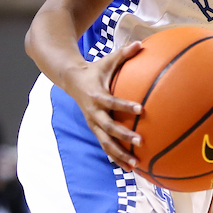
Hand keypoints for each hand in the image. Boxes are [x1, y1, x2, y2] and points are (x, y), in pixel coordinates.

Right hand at [61, 42, 143, 169]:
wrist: (70, 80)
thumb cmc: (94, 69)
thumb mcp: (107, 60)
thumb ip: (124, 54)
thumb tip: (141, 43)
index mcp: (97, 95)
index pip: (112, 101)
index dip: (125, 105)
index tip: (140, 109)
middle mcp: (93, 112)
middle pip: (108, 128)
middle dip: (123, 136)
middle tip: (140, 142)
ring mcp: (93, 123)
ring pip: (106, 143)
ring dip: (120, 155)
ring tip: (136, 165)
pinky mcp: (95, 130)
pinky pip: (106, 146)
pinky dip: (116, 158)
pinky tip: (130, 168)